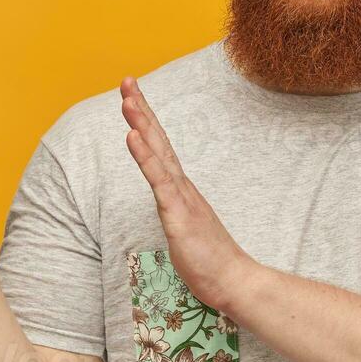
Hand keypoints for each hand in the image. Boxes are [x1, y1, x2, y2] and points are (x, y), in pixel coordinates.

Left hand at [120, 76, 254, 313]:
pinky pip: (159, 180)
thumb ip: (176, 211)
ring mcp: (181, 197)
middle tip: (127, 80)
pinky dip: (144, 156)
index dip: (146, 122)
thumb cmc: (209, 259)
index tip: (133, 97)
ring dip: (141, 124)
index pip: (160, 148)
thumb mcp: (184, 229)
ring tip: (127, 99)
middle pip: (158, 139)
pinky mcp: (178, 213)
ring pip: (158, 153)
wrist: (234, 281)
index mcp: (181, 189)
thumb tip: (168, 206)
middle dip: (141, 109)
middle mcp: (181, 186)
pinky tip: (132, 136)